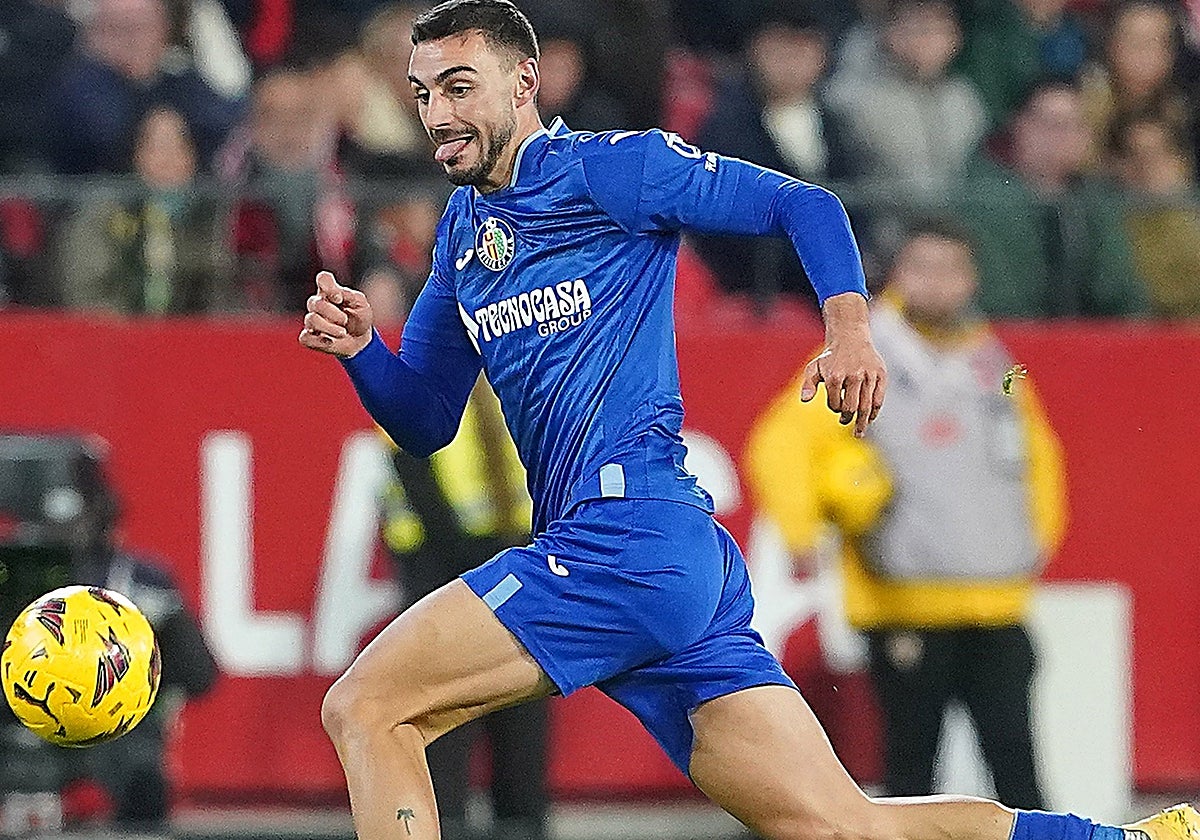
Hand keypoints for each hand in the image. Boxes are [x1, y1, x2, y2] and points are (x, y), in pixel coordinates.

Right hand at [298, 271, 373, 357]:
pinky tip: (330, 341)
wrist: (360, 339)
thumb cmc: (359, 317)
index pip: (323, 279)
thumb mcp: (361, 304)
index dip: (328, 287)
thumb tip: (338, 295)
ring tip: (343, 333)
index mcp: (330, 291)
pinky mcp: (309, 337)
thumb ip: (351, 296)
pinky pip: (305, 338)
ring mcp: (312, 320)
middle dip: (332, 313)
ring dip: (329, 328)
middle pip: (315, 303)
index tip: (339, 298)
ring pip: (310, 320)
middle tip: (345, 320)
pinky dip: (319, 341)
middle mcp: (318, 303)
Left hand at [800, 293, 886, 437]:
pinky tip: (870, 418)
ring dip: (863, 422)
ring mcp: (868, 375)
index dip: (835, 408)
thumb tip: (804, 400)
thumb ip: (808, 384)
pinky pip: (879, 398)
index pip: (836, 404)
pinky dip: (875, 411)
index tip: (835, 406)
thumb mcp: (814, 368)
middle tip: (845, 422)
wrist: (850, 337)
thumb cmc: (830, 357)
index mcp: (835, 376)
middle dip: (848, 418)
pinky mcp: (881, 374)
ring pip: (867, 406)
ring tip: (859, 432)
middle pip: (852, 408)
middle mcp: (853, 376)